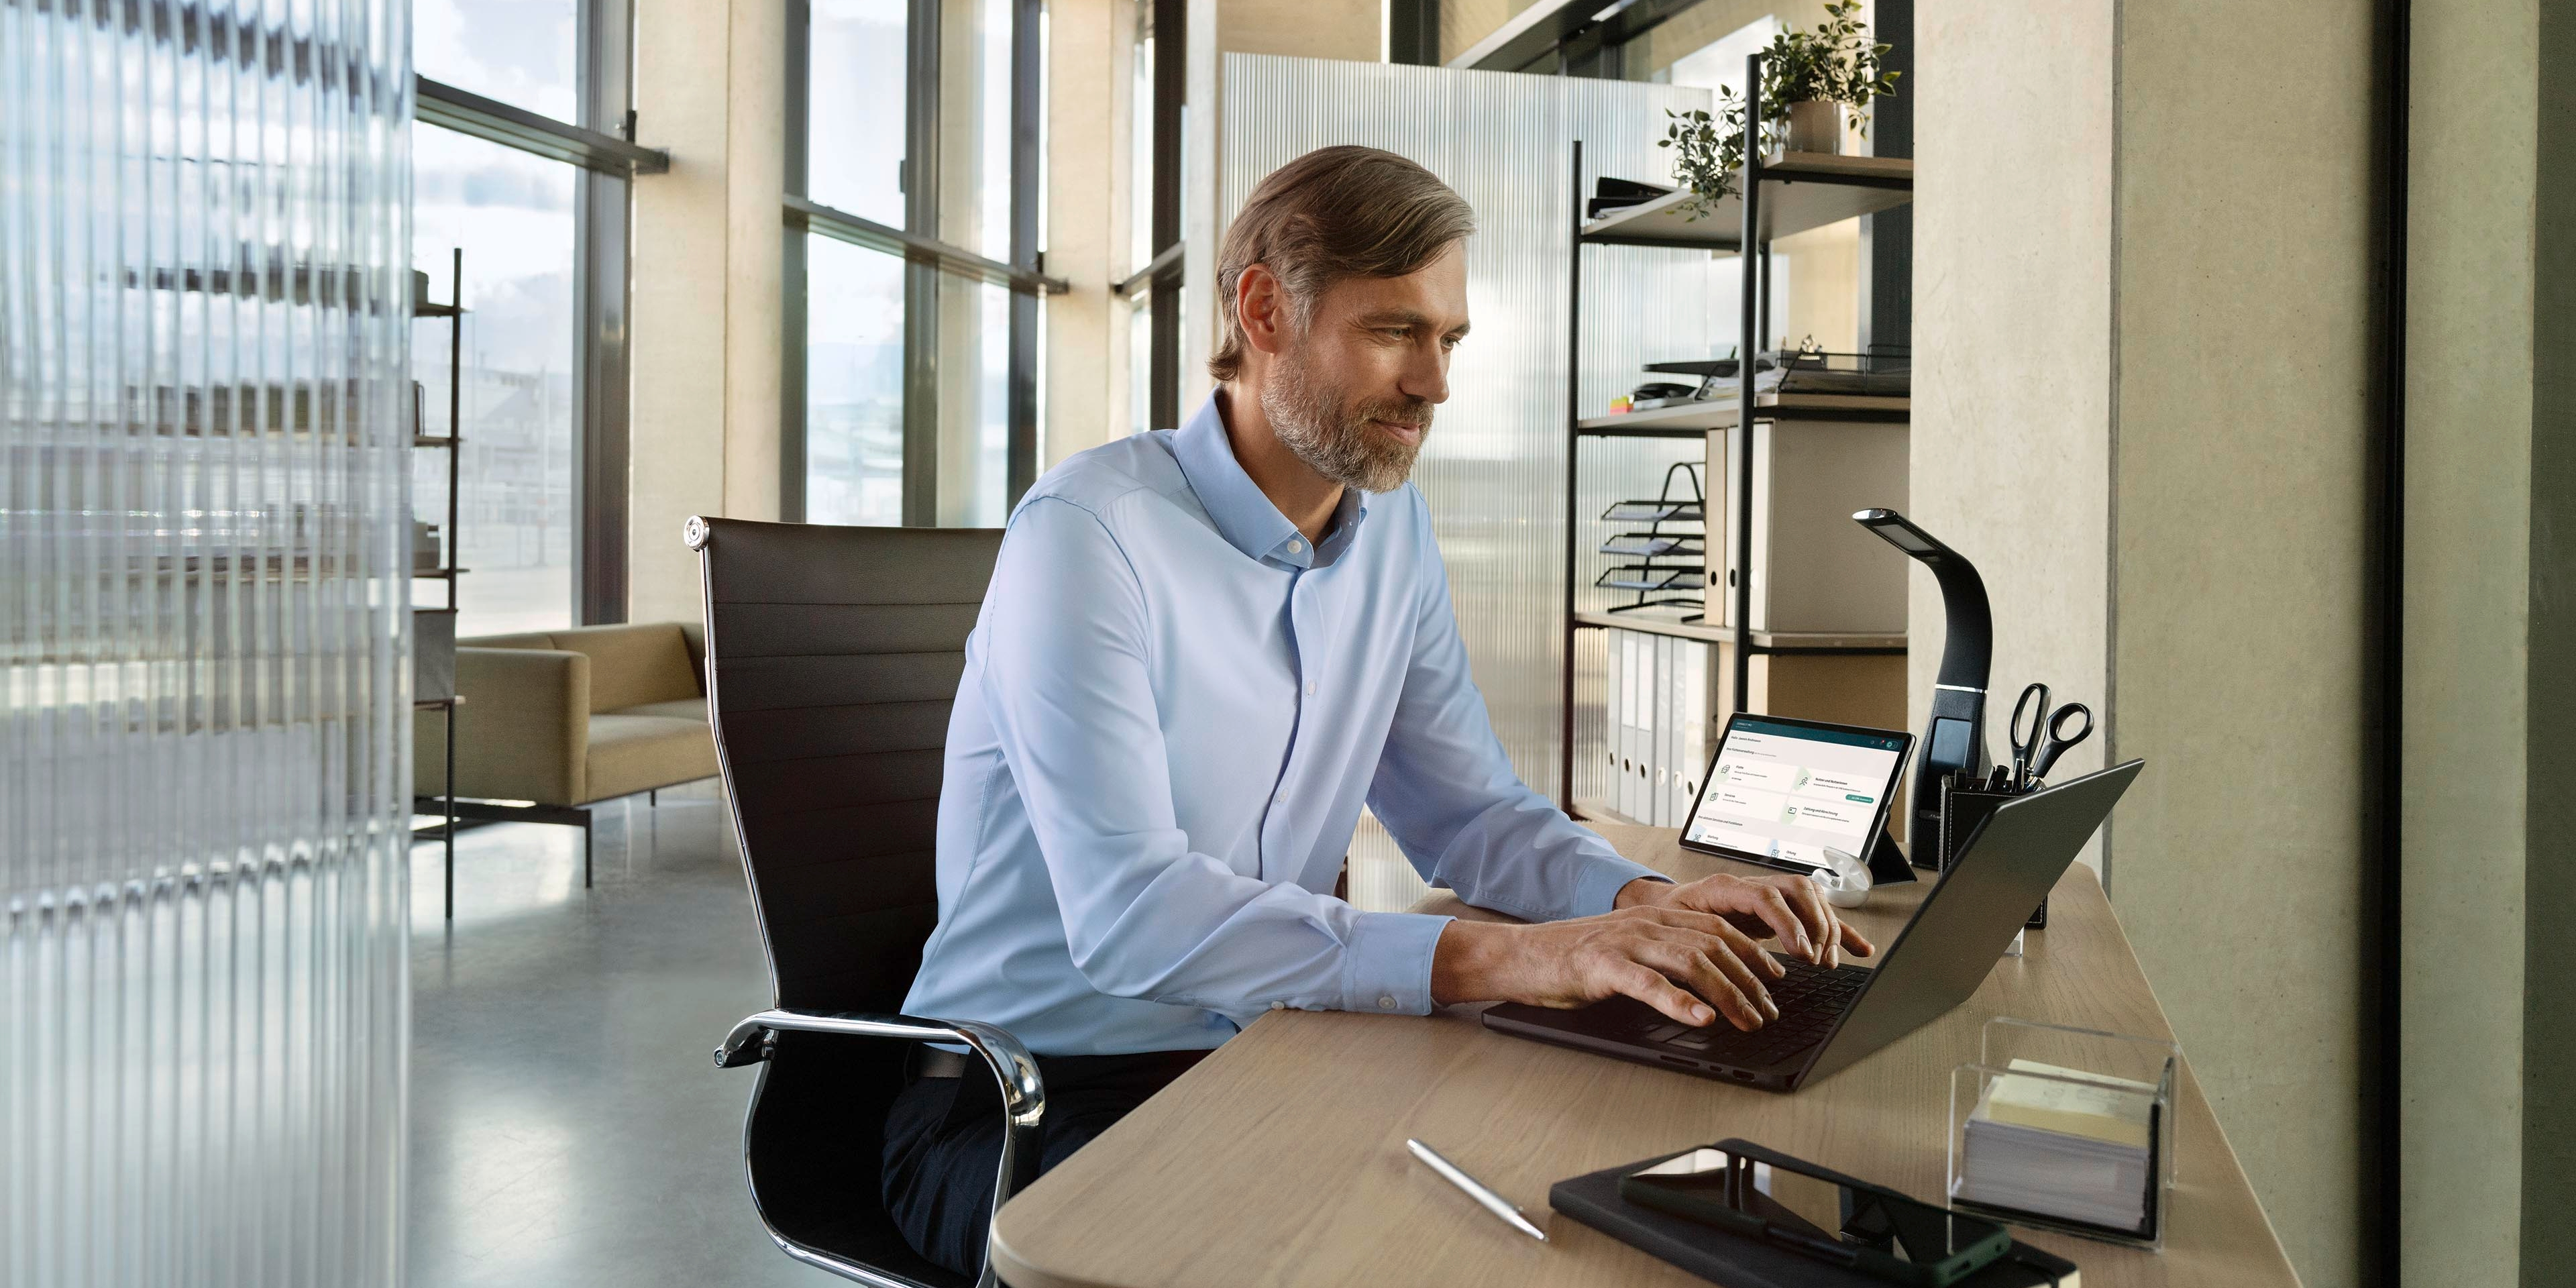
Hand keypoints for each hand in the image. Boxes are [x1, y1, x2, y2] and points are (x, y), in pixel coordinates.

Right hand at [1430, 907, 1785, 1030]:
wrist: (1521, 955)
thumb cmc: (1574, 959)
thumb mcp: (1628, 948)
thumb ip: (1665, 955)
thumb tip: (1708, 982)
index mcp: (1656, 915)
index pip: (1719, 928)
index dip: (1753, 953)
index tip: (1775, 978)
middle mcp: (1646, 922)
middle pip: (1715, 945)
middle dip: (1750, 980)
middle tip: (1769, 1011)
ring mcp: (1626, 941)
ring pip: (1692, 962)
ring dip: (1728, 994)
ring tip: (1748, 1019)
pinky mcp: (1603, 965)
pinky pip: (1650, 983)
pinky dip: (1680, 1002)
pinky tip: (1701, 1018)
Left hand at [1615, 871, 1873, 967]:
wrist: (1657, 907)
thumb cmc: (1664, 920)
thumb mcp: (1671, 930)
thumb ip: (1690, 946)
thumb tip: (1710, 976)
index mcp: (1723, 887)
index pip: (1766, 896)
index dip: (1787, 924)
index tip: (1800, 954)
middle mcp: (1750, 886)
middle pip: (1797, 890)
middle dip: (1814, 925)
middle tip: (1816, 960)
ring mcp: (1767, 895)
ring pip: (1810, 898)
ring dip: (1827, 928)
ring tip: (1827, 961)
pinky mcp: (1778, 911)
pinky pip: (1815, 915)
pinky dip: (1840, 931)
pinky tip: (1860, 949)